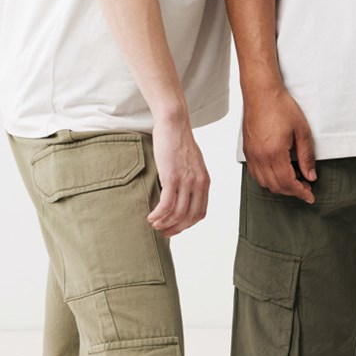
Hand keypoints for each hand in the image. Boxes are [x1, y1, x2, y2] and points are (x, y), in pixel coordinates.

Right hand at [147, 114, 210, 236]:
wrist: (174, 123)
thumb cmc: (179, 141)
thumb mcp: (192, 163)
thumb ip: (191, 179)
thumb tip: (183, 194)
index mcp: (205, 181)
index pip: (200, 212)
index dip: (187, 225)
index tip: (175, 228)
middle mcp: (198, 183)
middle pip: (190, 217)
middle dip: (176, 228)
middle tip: (163, 232)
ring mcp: (186, 181)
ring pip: (177, 214)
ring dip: (164, 223)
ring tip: (154, 224)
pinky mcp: (172, 177)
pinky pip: (166, 205)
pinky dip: (158, 215)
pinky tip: (151, 216)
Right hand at [242, 87, 316, 202]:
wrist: (261, 93)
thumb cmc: (281, 107)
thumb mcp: (302, 130)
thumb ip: (306, 156)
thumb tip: (310, 175)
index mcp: (274, 152)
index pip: (288, 183)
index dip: (301, 192)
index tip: (310, 196)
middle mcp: (260, 156)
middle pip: (276, 186)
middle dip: (292, 191)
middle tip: (305, 187)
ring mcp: (251, 154)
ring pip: (264, 182)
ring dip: (279, 186)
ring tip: (293, 179)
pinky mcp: (247, 150)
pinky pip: (255, 173)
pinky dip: (267, 179)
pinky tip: (277, 172)